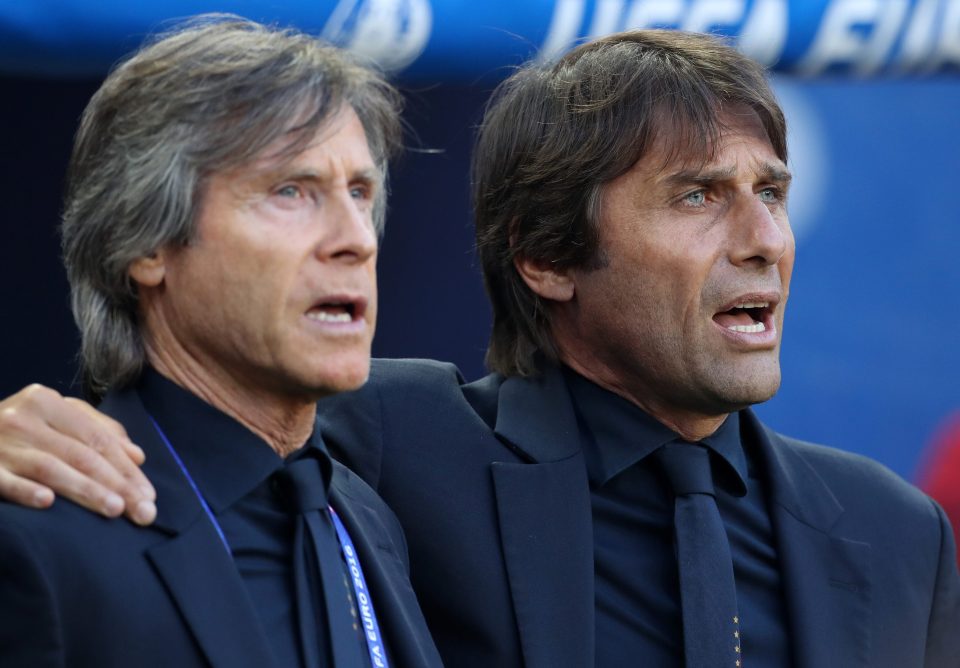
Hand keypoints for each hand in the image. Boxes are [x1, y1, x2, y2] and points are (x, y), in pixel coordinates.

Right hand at [0, 384, 155, 524]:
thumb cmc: (17, 429)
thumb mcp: (54, 417)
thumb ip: (97, 430)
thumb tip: (137, 456)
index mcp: (46, 401)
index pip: (98, 439)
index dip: (127, 468)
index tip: (149, 496)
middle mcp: (22, 417)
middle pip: (81, 454)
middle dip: (117, 485)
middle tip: (142, 512)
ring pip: (51, 468)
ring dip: (85, 490)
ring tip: (114, 509)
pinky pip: (5, 481)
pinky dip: (26, 491)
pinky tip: (48, 503)